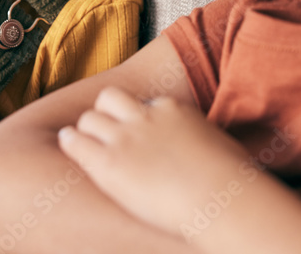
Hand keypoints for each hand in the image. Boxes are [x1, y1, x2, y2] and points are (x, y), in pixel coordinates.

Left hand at [57, 86, 250, 237]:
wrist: (221, 200)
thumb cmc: (231, 183)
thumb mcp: (221, 147)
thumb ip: (205, 142)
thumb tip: (214, 154)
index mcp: (173, 109)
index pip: (144, 102)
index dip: (137, 117)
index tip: (136, 130)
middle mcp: (146, 117)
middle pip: (111, 99)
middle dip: (105, 113)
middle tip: (103, 131)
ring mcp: (126, 138)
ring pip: (90, 118)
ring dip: (87, 129)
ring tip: (82, 140)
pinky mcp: (111, 163)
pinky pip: (78, 143)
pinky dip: (71, 141)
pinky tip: (69, 143)